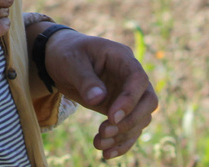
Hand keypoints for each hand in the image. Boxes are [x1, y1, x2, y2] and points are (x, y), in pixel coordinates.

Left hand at [43, 30, 157, 160]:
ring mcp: (127, 94)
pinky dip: (121, 143)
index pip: (138, 79)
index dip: (130, 99)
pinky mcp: (120, 109)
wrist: (60, 60)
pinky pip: (129, 129)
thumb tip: (98, 99)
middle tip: (106, 131)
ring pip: (140, 119)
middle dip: (130, 121)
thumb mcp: (70, 62)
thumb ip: (85, 80)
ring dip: (123, 135)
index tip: (112, 117)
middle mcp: (130, 76)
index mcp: (121, 57)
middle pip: (148, 101)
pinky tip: (106, 154)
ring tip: (99, 144)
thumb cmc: (67, 54)